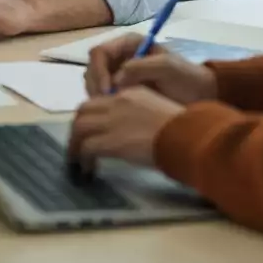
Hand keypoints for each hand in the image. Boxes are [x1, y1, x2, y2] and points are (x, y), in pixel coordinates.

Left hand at [69, 86, 184, 166]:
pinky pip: (87, 147)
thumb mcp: (159, 110)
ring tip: (76, 158)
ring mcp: (113, 121)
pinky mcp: (112, 141)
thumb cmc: (184, 127)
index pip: (100, 100)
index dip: (92, 115)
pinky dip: (82, 158)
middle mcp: (117, 102)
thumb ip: (141, 114)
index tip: (92, 130)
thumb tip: (133, 130)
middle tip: (78, 144)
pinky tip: (86, 169)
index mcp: (130, 93)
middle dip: (77, 127)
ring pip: (80, 127)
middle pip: (83, 109)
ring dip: (75, 143)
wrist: (188, 135)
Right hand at [85, 34, 217, 103]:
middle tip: (107, 105)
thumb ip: (141, 67)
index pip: (100, 52)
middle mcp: (120, 56)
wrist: (203, 96)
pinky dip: (104, 104)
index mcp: (129, 44)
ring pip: (94, 82)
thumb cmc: (187, 78)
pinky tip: (115, 113)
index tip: (107, 90)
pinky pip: (103, 95)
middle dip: (96, 85)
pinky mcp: (123, 91)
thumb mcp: (167, 67)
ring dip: (97, 95)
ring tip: (112, 110)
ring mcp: (120, 73)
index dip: (99, 70)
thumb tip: (116, 78)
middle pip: (93, 67)